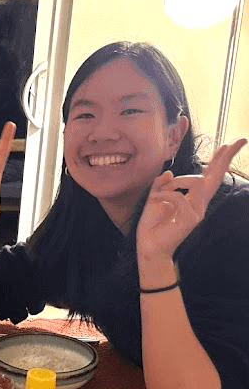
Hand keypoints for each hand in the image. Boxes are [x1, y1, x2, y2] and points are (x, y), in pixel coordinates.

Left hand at [137, 138, 246, 259]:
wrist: (148, 248)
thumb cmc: (151, 226)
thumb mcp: (153, 200)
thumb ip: (161, 186)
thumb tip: (168, 172)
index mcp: (192, 198)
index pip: (209, 176)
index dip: (219, 160)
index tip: (230, 143)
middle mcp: (199, 204)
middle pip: (216, 177)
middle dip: (225, 157)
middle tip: (239, 140)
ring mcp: (197, 212)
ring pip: (197, 182)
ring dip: (176, 182)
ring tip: (160, 192)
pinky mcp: (191, 219)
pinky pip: (180, 197)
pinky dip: (166, 194)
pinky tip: (156, 200)